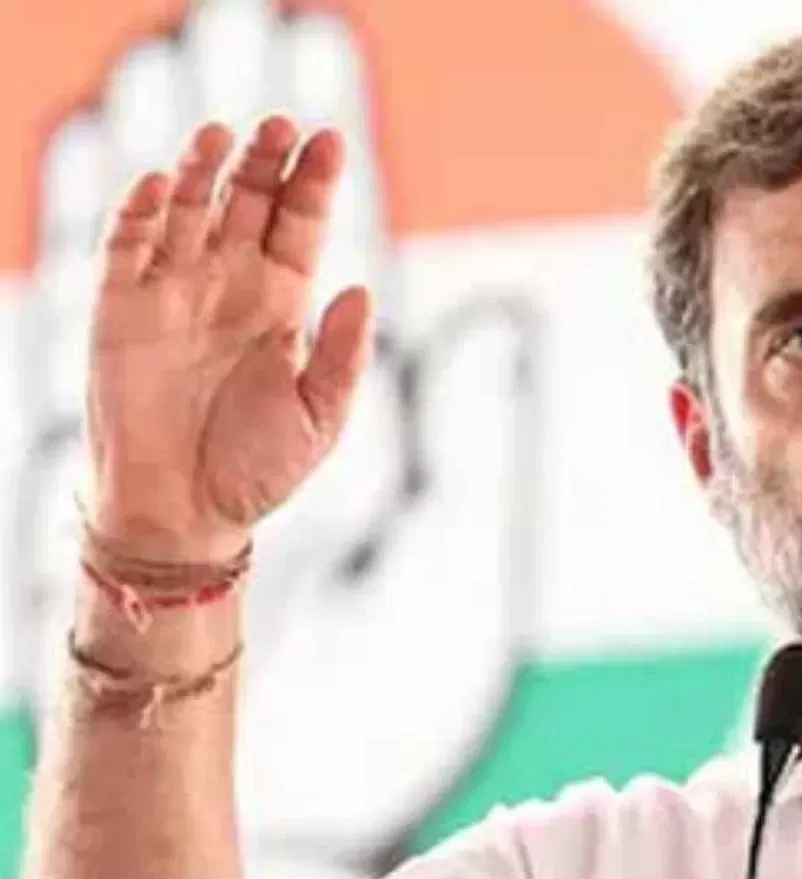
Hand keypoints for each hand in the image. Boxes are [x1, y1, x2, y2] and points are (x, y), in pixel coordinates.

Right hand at [87, 115, 372, 561]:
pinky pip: (126, 246)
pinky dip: (138, 212)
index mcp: (283, 303)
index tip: (332, 140)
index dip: (314, 182)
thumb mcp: (320, 416)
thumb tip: (361, 289)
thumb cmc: (259, 469)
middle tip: (280, 122)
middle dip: (263, 161)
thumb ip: (341, 354)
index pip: (300, 224)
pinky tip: (158, 183)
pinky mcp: (120, 308)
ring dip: (200, 170)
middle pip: (247, 202)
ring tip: (221, 133)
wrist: (185, 513)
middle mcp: (229, 285)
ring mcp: (173, 291)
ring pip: (186, 209)